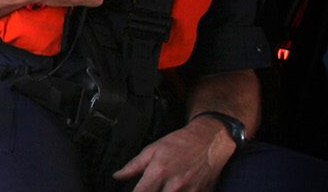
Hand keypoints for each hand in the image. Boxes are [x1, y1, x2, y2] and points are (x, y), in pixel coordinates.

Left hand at [113, 117, 235, 191]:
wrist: (210, 140)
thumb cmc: (180, 143)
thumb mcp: (153, 149)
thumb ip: (134, 165)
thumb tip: (117, 176)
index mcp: (159, 172)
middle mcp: (175, 184)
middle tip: (151, 190)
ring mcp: (191, 191)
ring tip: (162, 189)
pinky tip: (177, 190)